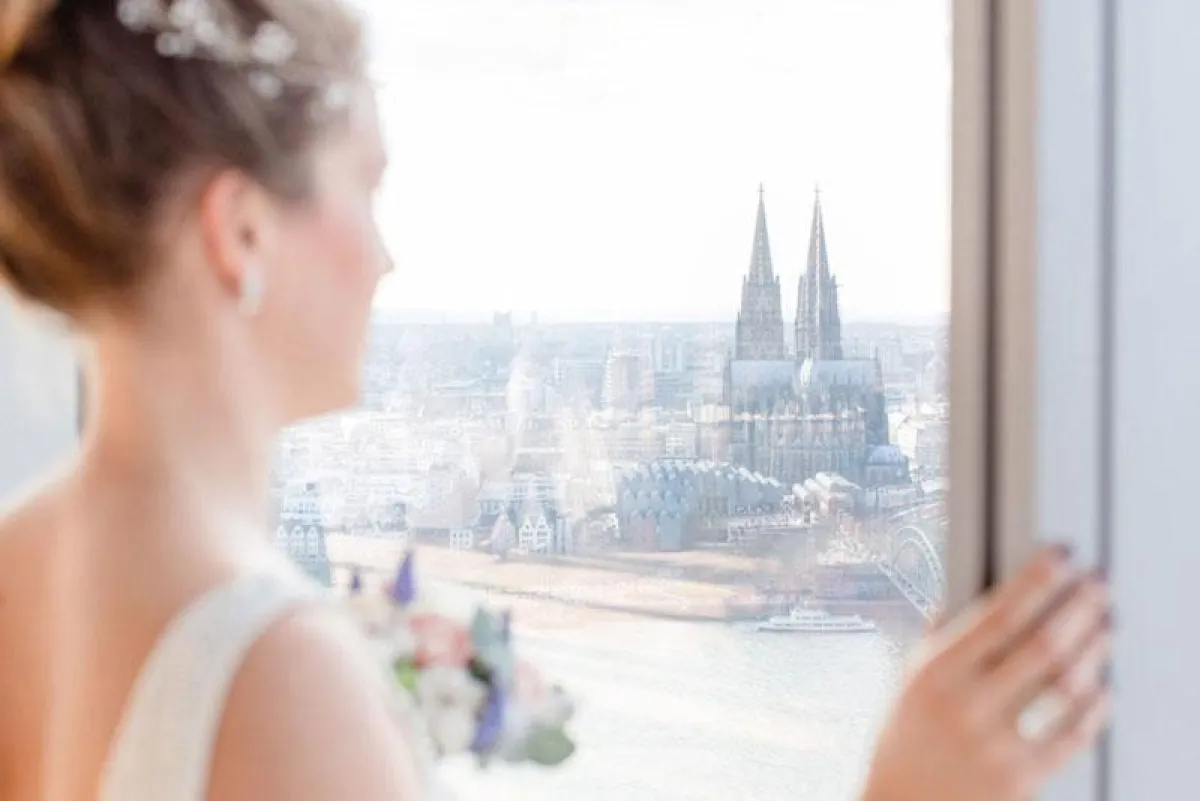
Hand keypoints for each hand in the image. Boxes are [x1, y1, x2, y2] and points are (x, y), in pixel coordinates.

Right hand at [862, 545, 1110, 800]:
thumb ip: (939, 634)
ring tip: (1105, 627)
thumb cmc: (905, 740)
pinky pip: (1073, 736)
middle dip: (1080, 606)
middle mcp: (966, 704)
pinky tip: (1102, 687)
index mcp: (936, 671)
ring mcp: (996, 743)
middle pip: (1043, 643)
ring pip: (1065, 686)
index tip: (1059, 555)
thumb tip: (966, 590)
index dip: (1037, 579)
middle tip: (1098, 584)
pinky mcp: (1020, 778)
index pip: (1000, 613)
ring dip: (1095, 650)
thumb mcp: (909, 677)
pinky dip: (1095, 707)